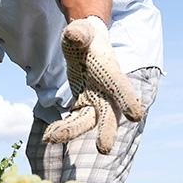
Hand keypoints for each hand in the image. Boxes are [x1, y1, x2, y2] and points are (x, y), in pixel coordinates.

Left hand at [42, 16, 145, 153]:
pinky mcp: (82, 107)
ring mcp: (95, 102)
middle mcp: (107, 92)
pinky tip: (47, 137)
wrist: (86, 45)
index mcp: (110, 72)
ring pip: (86, 122)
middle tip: (104, 149)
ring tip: (50, 138)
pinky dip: (61, 130)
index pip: (119, 86)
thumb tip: (75, 35)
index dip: (127, 99)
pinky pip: (73, 122)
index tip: (135, 115)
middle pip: (109, 114)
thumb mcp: (80, 33)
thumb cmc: (86, 38)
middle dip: (106, 131)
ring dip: (70, 131)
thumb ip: (79, 34)